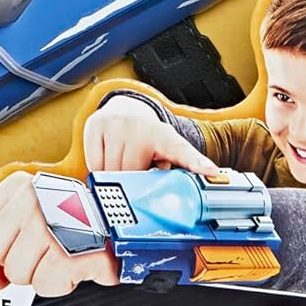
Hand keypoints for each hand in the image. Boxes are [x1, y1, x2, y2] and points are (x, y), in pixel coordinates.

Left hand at [0, 172, 118, 296]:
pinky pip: (44, 286)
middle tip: (45, 247)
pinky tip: (74, 264)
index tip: (20, 235)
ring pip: (16, 273)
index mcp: (21, 186)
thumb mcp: (39, 221)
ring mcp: (50, 228)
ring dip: (40, 272)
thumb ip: (7, 247)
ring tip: (62, 254)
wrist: (130, 222)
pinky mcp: (68, 256)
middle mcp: (33, 202)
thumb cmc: (85, 218)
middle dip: (17, 258)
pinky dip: (61, 283)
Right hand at [83, 95, 217, 173]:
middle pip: (132, 174)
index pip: (183, 150)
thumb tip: (169, 196)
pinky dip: (98, 169)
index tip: (211, 170)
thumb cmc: (147, 139)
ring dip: (114, 176)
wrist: (125, 109)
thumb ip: (170, 172)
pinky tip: (107, 158)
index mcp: (166, 137)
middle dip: (132, 179)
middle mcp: (141, 127)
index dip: (197, 162)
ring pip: (110, 171)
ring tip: (122, 162)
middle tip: (135, 169)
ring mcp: (117, 125)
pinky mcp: (96, 125)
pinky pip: (94, 165)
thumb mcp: (164, 152)